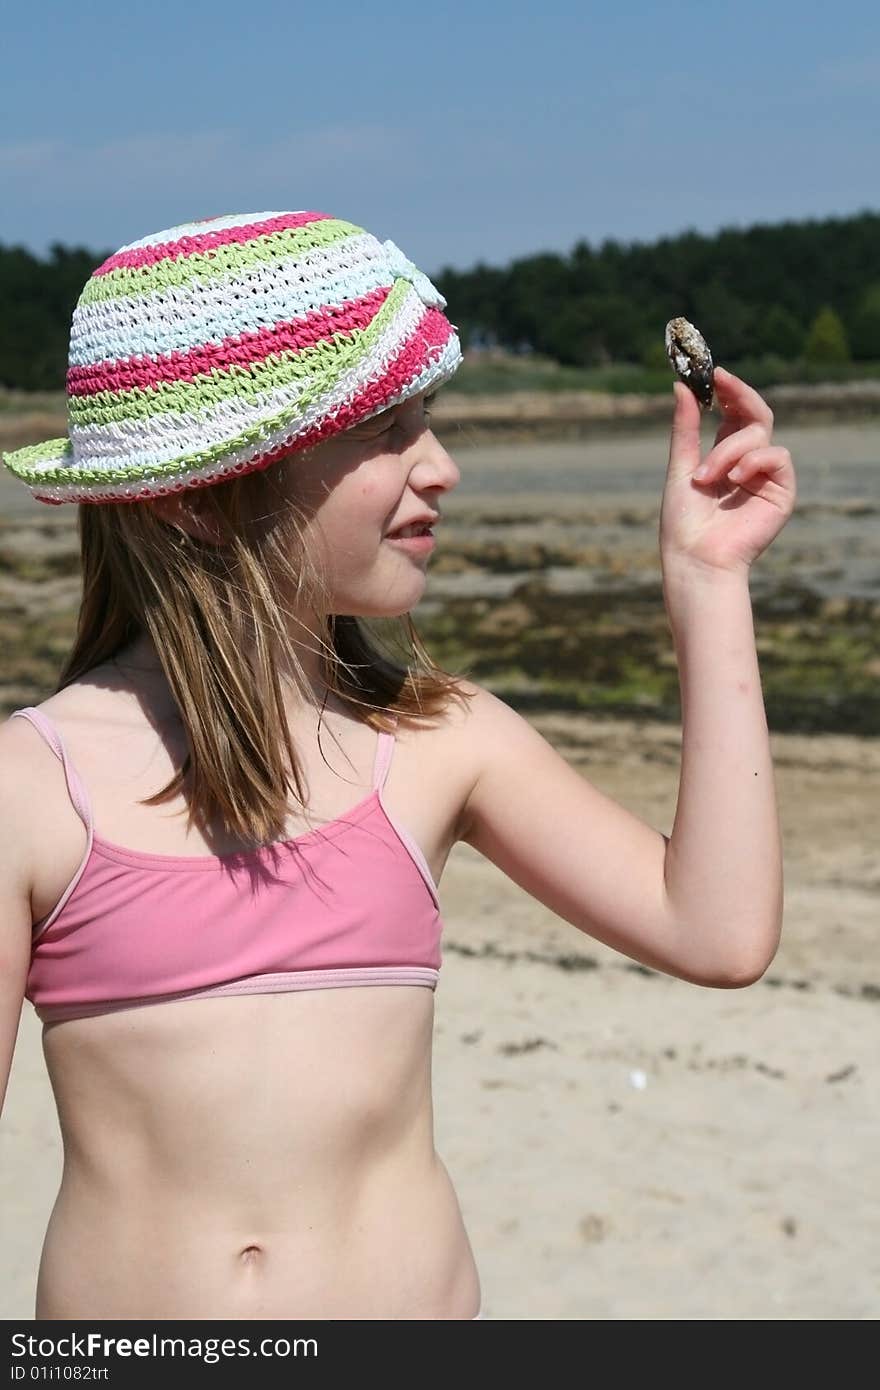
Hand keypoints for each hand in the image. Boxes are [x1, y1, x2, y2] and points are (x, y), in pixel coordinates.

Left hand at [659, 366, 796, 579]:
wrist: (695, 558)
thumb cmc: (683, 522)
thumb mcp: (681, 466)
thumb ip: (685, 428)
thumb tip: (681, 386)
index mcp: (724, 456)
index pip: (734, 414)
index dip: (728, 392)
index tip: (714, 373)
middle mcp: (748, 463)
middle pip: (756, 415)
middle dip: (739, 395)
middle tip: (721, 381)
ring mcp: (766, 477)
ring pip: (759, 435)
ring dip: (728, 450)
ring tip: (705, 477)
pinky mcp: (782, 492)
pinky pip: (778, 456)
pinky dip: (753, 461)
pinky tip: (733, 480)